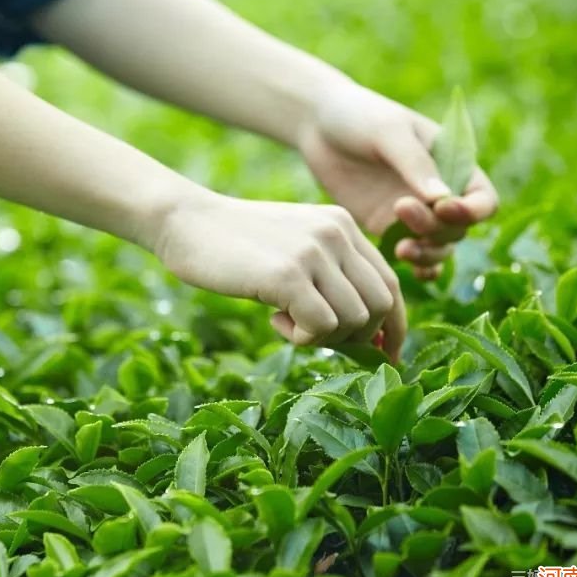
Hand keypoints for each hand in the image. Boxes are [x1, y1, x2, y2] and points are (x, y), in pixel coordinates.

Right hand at [152, 192, 404, 357]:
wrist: (185, 221)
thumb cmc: (233, 244)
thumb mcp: (293, 247)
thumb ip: (328, 274)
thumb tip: (362, 332)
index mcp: (343, 226)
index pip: (390, 284)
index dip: (392, 326)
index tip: (382, 354)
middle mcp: (337, 234)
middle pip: (381, 305)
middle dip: (356, 336)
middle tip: (315, 336)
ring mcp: (314, 252)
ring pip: (355, 320)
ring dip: (325, 337)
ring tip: (287, 323)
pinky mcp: (288, 274)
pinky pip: (321, 326)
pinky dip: (302, 337)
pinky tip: (273, 320)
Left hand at [296, 80, 498, 278]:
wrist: (318, 124)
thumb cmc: (359, 116)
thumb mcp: (388, 132)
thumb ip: (414, 164)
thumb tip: (442, 200)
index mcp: (452, 163)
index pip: (483, 199)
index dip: (471, 211)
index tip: (443, 208)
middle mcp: (438, 192)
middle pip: (458, 229)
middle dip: (436, 228)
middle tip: (400, 209)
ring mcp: (413, 212)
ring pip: (437, 247)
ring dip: (427, 253)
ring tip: (400, 249)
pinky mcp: (386, 225)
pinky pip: (411, 253)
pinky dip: (415, 266)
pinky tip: (403, 266)